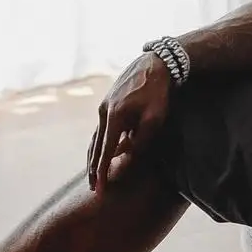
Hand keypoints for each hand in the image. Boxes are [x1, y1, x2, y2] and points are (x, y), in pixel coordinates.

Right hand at [87, 52, 175, 190]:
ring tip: (94, 174)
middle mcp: (103, 112)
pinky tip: (104, 152)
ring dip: (95, 157)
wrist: (153, 65)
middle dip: (94, 168)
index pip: (106, 151)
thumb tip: (129, 157)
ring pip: (96, 138)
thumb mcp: (155, 118)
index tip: (99, 187)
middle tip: (93, 187)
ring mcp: (104, 107)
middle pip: (96, 146)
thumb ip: (141, 139)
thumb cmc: (158, 92)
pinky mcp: (108, 105)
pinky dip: (101, 143)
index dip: (102, 171)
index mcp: (114, 117)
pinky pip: (102, 129)